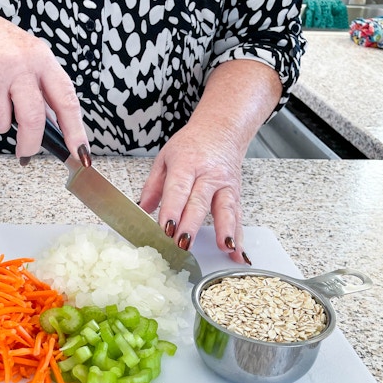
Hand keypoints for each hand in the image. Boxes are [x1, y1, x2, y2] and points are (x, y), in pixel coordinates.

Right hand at [0, 1, 88, 160]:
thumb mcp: (28, 57)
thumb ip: (42, 89)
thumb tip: (56, 128)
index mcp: (41, 58)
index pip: (66, 100)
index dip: (75, 131)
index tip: (80, 152)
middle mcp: (20, 64)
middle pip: (33, 119)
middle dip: (30, 144)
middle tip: (26, 153)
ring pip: (1, 124)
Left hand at [137, 60, 282, 262]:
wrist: (221, 129)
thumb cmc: (190, 146)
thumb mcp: (165, 158)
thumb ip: (153, 185)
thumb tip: (142, 209)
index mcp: (186, 164)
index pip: (178, 189)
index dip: (172, 209)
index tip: (166, 228)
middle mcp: (209, 174)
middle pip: (200, 202)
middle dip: (191, 225)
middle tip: (183, 244)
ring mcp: (225, 185)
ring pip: (226, 209)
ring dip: (225, 230)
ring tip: (224, 248)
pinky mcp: (236, 194)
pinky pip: (238, 216)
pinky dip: (239, 236)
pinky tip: (238, 253)